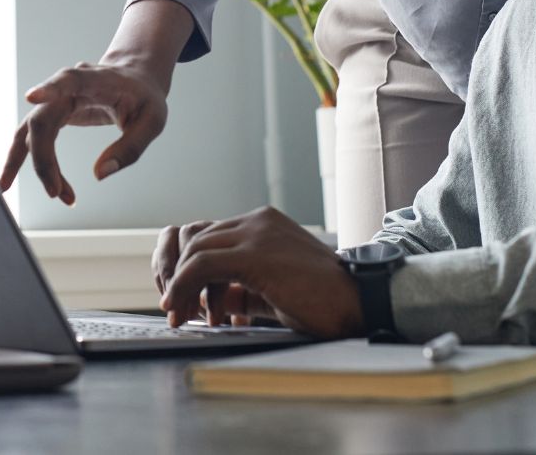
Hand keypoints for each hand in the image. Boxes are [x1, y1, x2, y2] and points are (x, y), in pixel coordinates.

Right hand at [0, 62, 167, 204]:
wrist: (136, 80)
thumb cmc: (145, 98)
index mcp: (97, 79)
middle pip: (43, 119)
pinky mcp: (54, 112)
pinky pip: (33, 137)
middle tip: (57, 193)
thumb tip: (99, 175)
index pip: (70, 80)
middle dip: (44, 159)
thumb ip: (130, 148)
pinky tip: (13, 181)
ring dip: (27, 162)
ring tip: (13, 190)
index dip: (50, 88)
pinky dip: (26, 160)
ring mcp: (57, 99)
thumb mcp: (153, 121)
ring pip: (31, 130)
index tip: (31, 97)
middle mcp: (70, 86)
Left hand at [154, 206, 363, 338]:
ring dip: (181, 284)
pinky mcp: (254, 253)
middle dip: (180, 276)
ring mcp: (256, 232)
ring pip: (195, 249)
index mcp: (263, 223)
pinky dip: (184, 286)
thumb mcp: (273, 288)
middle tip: (177, 310)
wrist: (359, 301)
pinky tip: (183, 309)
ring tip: (181, 315)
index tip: (184, 299)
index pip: (209, 235)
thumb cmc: (322, 301)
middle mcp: (257, 220)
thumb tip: (211, 300)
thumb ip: (242, 286)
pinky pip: (202, 264)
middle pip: (196, 238)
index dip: (190, 267)